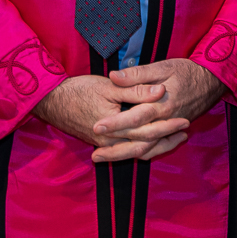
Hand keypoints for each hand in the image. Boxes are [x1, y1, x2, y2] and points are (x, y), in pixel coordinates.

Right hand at [33, 74, 182, 162]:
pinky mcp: (101, 142)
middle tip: (186, 129)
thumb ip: (135, 90)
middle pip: (144, 145)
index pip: (146, 130)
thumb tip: (159, 90)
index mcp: (113, 126)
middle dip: (166, 138)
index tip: (184, 119)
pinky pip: (125, 151)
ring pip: (135, 151)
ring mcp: (104, 144)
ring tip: (176, 139)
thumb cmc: (78, 90)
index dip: (167, 125)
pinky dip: (142, 148)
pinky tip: (153, 143)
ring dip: (157, 146)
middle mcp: (109, 141)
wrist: (51, 100)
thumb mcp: (109, 86)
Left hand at [89, 58, 228, 161]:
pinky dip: (142, 154)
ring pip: (146, 148)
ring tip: (102, 158)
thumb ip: (138, 74)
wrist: (212, 81)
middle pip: (139, 140)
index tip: (97, 126)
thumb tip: (115, 76)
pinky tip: (126, 156)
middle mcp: (166, 120)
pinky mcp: (173, 131)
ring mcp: (170, 128)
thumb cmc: (187, 71)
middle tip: (94, 155)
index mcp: (162, 104)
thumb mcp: (163, 66)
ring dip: (123, 155)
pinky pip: (156, 148)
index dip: (116, 123)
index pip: (135, 117)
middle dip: (115, 148)